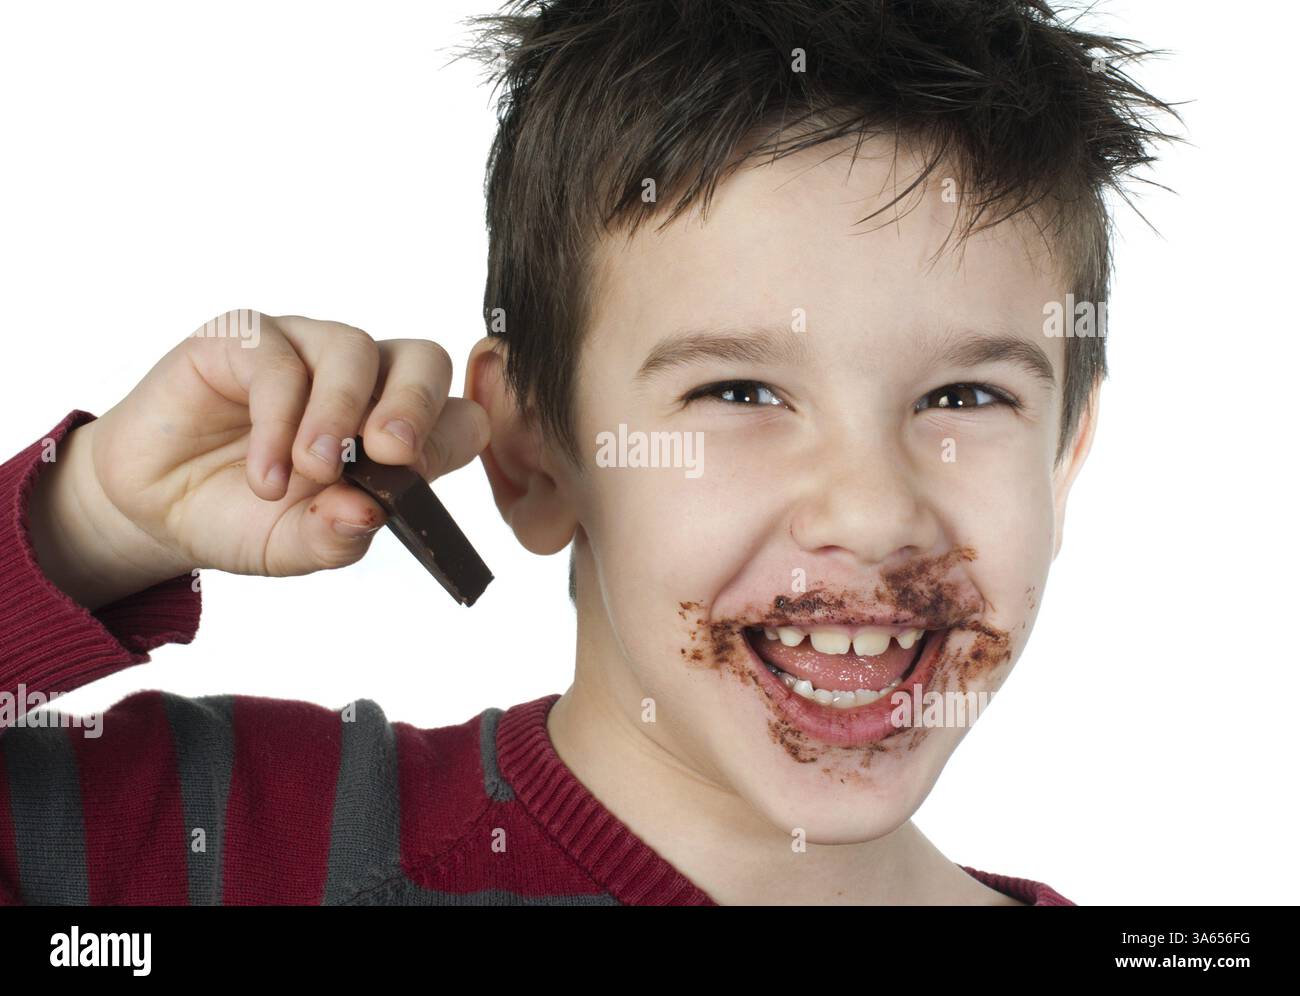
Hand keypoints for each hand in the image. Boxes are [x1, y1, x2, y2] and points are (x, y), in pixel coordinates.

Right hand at [30, 310, 489, 607]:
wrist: (154, 507)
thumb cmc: (241, 515)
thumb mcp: (294, 545)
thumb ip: (336, 535)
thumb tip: (372, 513)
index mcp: (393, 427)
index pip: (455, 414)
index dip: (448, 438)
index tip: (417, 477)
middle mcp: (360, 380)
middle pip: (423, 359)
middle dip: (414, 405)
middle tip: (390, 453)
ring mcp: (305, 351)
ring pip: (353, 349)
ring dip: (337, 414)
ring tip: (313, 471)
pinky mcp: (246, 338)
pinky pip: (277, 360)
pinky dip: (276, 421)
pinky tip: (264, 474)